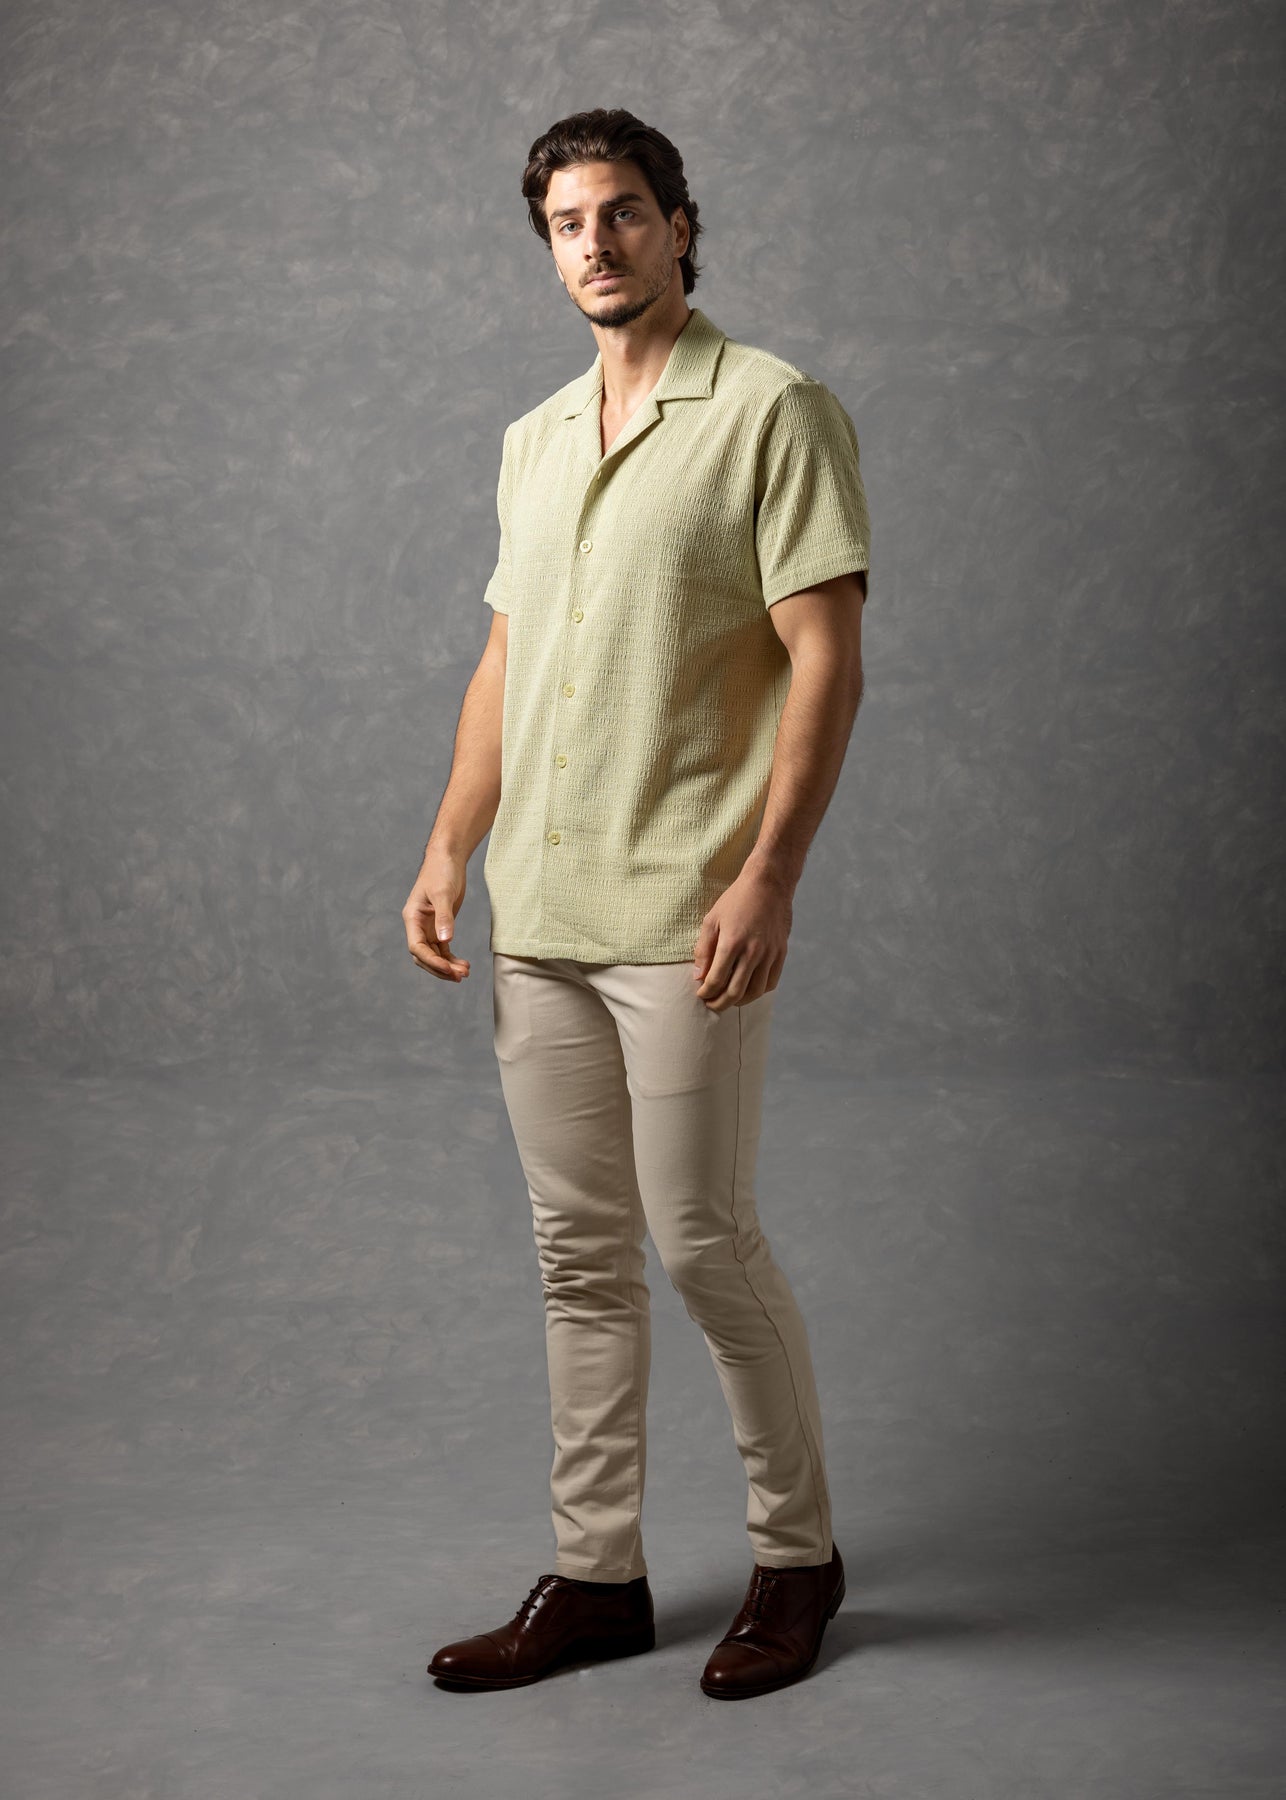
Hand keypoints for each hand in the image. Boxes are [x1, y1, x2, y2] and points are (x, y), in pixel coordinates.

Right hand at [403, 850, 470, 982]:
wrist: (448, 858)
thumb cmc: (441, 871)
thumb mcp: (443, 893)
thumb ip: (444, 917)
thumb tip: (446, 940)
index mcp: (412, 918)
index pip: (417, 947)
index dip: (432, 961)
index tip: (449, 969)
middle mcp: (417, 925)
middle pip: (424, 956)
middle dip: (440, 968)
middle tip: (460, 976)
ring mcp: (428, 927)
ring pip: (434, 955)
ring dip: (448, 966)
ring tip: (465, 973)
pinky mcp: (440, 926)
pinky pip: (443, 949)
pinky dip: (451, 959)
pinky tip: (463, 966)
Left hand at [691, 866, 791, 1010]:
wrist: (769, 883)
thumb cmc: (736, 899)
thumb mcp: (712, 919)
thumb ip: (703, 949)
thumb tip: (699, 976)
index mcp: (732, 943)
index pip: (716, 980)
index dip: (706, 992)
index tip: (701, 994)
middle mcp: (753, 952)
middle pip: (735, 992)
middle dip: (720, 1003)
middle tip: (711, 1004)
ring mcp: (769, 953)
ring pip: (755, 992)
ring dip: (740, 1001)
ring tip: (729, 999)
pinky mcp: (781, 952)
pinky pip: (771, 982)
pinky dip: (758, 991)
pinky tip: (748, 989)